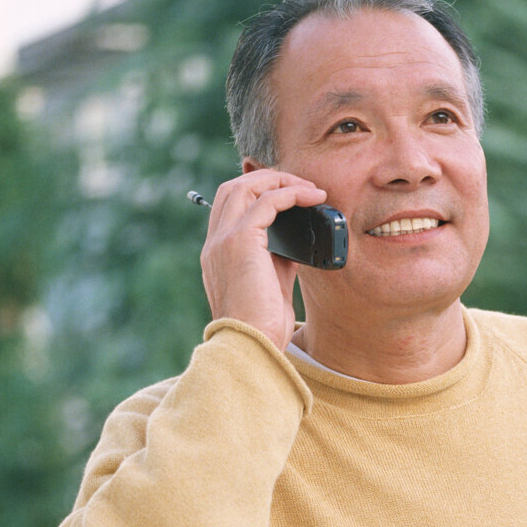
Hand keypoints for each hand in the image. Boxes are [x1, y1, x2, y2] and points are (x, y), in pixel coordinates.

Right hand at [200, 169, 328, 350]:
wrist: (251, 347)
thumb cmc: (263, 327)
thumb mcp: (271, 284)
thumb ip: (278, 258)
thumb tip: (300, 241)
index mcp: (217, 254)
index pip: (231, 207)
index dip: (259, 192)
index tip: (290, 196)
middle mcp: (214, 243)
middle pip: (234, 188)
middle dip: (269, 178)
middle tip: (302, 186)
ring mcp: (223, 240)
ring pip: (245, 186)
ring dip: (281, 180)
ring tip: (310, 189)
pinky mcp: (240, 241)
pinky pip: (266, 201)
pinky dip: (290, 193)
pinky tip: (311, 198)